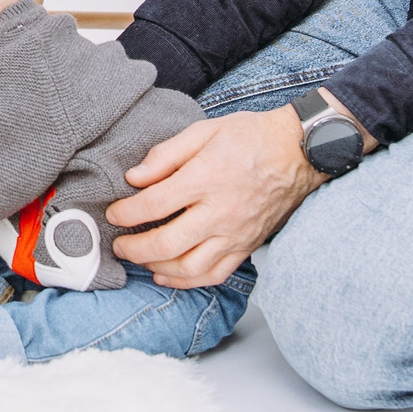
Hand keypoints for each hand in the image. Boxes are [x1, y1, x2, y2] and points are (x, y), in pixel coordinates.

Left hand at [107, 107, 320, 286]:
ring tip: (139, 259)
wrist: (298, 152)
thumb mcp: (204, 130)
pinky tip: (166, 275)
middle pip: (166, 244)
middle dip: (134, 248)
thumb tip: (135, 177)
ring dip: (156, 268)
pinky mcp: (246, 246)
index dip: (126, 212)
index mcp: (207, 177)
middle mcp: (221, 211)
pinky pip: (214, 275)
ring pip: (189, 267)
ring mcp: (235, 234)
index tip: (114, 212)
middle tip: (119, 244)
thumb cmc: (251, 137)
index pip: (155, 204)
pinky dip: (186, 281)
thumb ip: (166, 154)